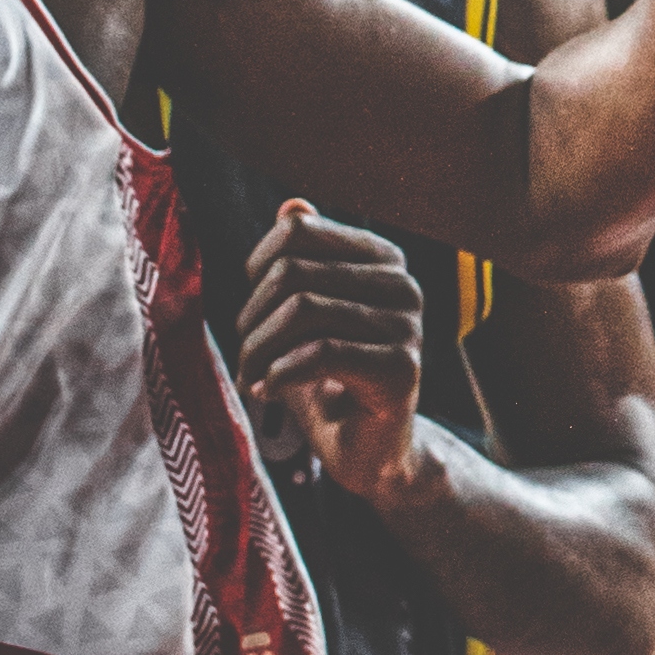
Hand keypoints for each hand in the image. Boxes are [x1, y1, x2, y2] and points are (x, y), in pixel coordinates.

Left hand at [236, 203, 426, 501]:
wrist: (367, 448)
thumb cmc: (330, 379)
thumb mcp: (307, 316)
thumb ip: (302, 261)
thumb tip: (293, 206)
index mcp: (382, 259)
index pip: (298, 233)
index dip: (257, 269)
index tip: (252, 312)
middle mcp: (402, 284)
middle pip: (294, 273)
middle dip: (253, 319)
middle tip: (246, 359)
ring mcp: (408, 326)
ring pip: (304, 310)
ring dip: (259, 351)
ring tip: (253, 377)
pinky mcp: (400, 370)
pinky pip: (322, 353)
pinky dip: (280, 373)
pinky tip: (269, 391)